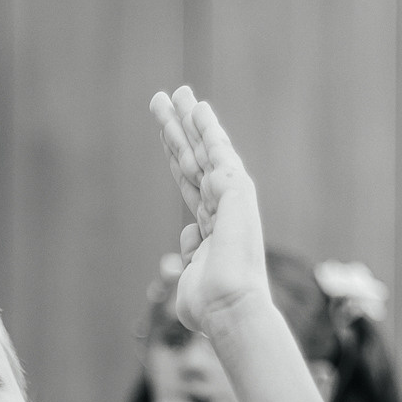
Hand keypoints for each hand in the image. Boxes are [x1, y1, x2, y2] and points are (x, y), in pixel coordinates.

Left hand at [149, 88, 268, 335]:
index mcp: (212, 226)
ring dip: (187, 120)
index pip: (189, 182)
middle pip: (193, 159)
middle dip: (178, 129)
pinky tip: (197, 107)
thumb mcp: (190, 278)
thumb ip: (190, 255)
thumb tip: (189, 234)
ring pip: (201, 150)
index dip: (176, 156)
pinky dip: (207, 129)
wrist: (230, 308)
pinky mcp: (237, 190)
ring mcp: (230, 197)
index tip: (166, 134)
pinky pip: (217, 152)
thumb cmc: (209, 306)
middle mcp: (222, 207)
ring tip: (174, 92)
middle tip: (164, 99)